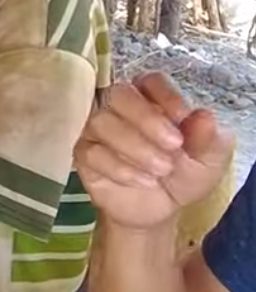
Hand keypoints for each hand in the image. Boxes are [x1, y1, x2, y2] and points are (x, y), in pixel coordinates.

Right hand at [75, 72, 232, 232]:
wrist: (159, 209)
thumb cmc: (183, 175)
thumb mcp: (208, 161)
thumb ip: (209, 139)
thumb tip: (205, 116)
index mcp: (153, 99)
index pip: (151, 81)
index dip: (166, 96)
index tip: (184, 119)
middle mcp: (119, 106)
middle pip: (119, 94)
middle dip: (146, 118)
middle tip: (173, 145)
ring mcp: (95, 127)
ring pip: (101, 122)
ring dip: (135, 147)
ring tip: (162, 170)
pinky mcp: (82, 152)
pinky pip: (91, 152)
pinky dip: (120, 167)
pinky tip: (143, 180)